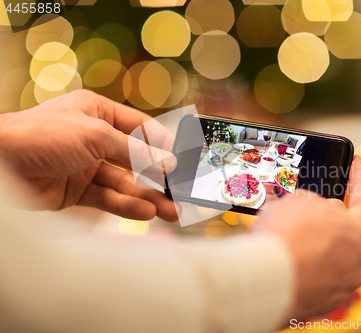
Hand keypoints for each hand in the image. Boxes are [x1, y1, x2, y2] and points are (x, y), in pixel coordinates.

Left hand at [0, 90, 178, 220]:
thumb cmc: (41, 134)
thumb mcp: (96, 135)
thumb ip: (135, 152)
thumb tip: (168, 164)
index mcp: (99, 112)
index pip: (141, 128)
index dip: (164, 144)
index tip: (184, 161)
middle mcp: (95, 138)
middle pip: (136, 159)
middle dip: (159, 177)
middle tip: (180, 193)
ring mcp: (87, 166)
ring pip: (125, 183)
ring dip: (148, 197)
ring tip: (171, 211)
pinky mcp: (78, 191)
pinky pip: (109, 198)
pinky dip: (127, 205)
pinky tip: (146, 212)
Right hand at [252, 155, 360, 319]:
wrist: (263, 283)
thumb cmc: (287, 238)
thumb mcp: (300, 200)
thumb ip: (315, 202)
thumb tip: (313, 213)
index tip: (357, 162)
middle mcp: (358, 262)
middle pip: (349, 229)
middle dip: (331, 213)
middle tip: (314, 200)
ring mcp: (339, 286)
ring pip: (329, 253)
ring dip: (313, 240)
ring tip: (288, 228)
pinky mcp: (318, 301)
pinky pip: (313, 273)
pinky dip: (302, 261)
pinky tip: (284, 252)